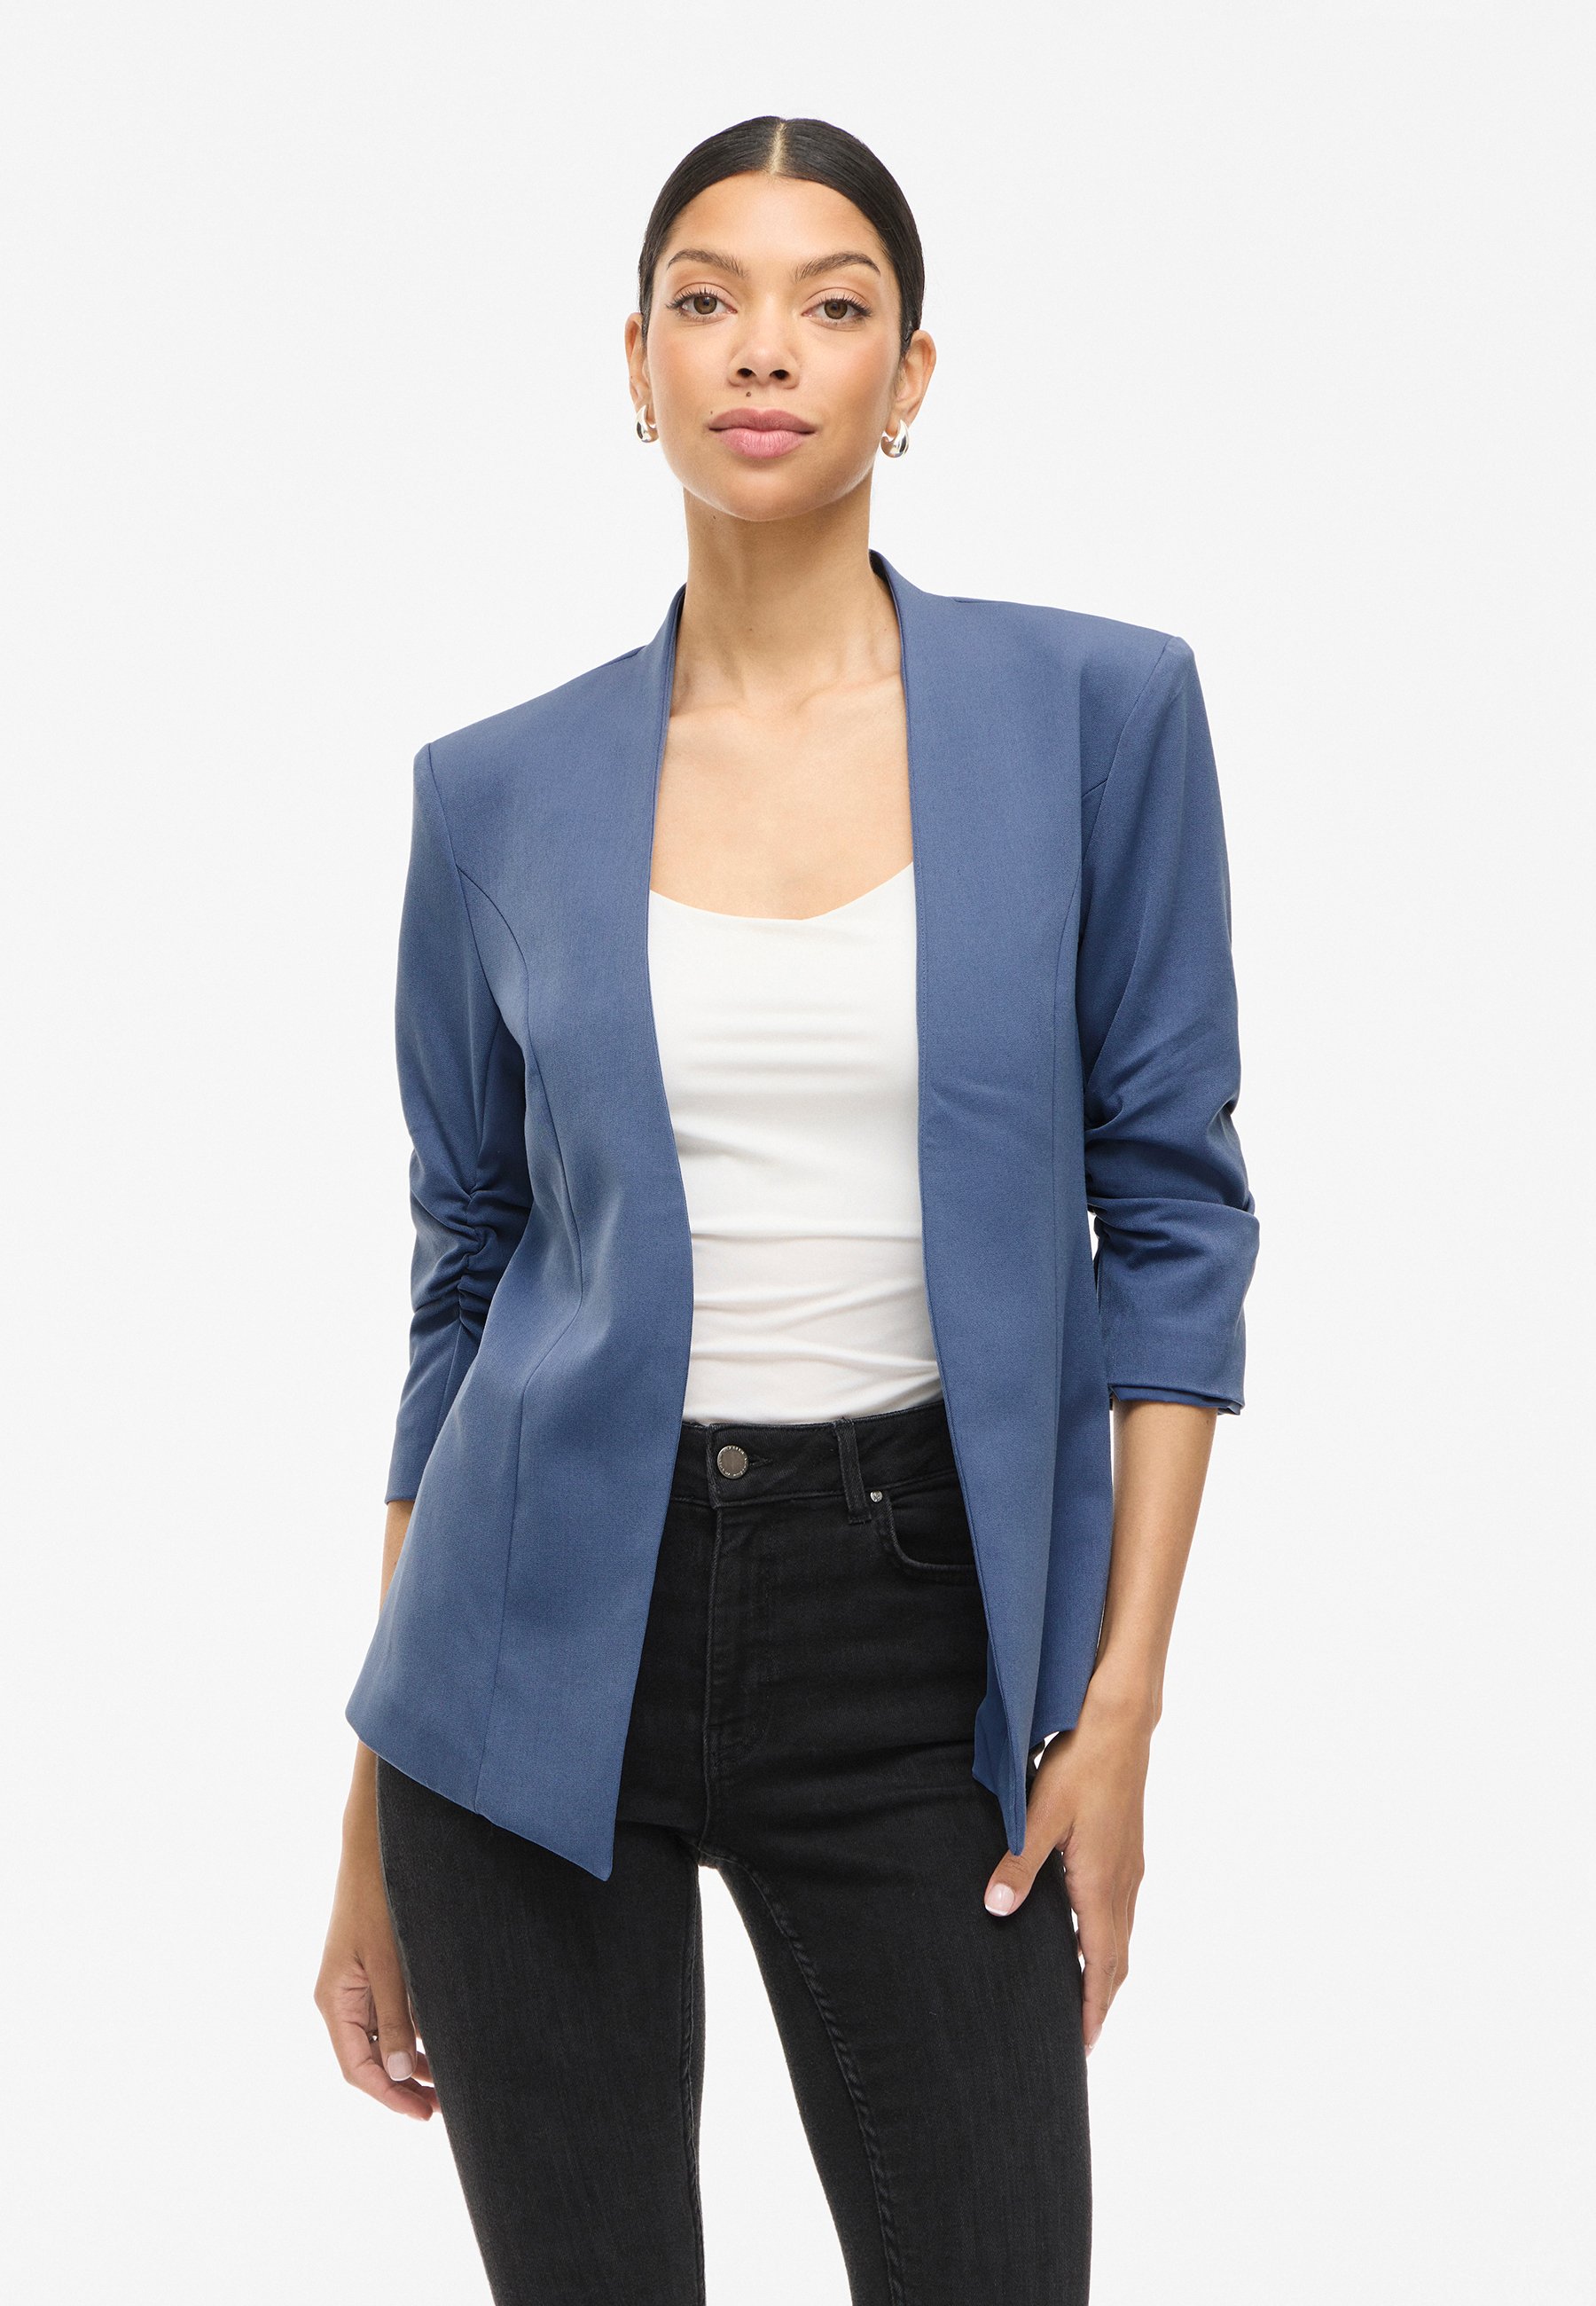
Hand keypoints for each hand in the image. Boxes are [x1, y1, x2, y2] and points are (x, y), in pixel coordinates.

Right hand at [314, 1790, 435, 2120]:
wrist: (374, 1848)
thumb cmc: (378, 1899)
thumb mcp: (391, 1963)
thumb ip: (397, 2018)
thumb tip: (401, 2074)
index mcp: (335, 2001)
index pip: (357, 2068)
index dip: (389, 2095)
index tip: (423, 2112)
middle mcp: (341, 1999)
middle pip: (368, 2060)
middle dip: (402, 2086)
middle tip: (442, 2107)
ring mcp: (356, 1986)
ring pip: (380, 2040)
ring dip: (409, 2063)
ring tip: (446, 2085)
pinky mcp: (372, 1971)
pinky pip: (388, 2016)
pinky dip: (411, 2034)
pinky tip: (438, 2045)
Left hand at [980, 1687, 1152, 2054]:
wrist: (1120, 1724)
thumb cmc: (1081, 1765)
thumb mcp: (1040, 1814)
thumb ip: (1017, 1863)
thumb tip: (995, 1909)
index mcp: (1100, 1883)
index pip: (1100, 1962)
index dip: (1093, 2006)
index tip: (1085, 2046)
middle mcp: (1122, 1882)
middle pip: (1117, 1958)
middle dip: (1102, 1999)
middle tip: (1085, 2038)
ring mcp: (1129, 1865)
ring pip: (1121, 1934)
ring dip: (1106, 1970)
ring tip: (1087, 1996)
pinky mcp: (1127, 1849)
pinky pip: (1121, 1911)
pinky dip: (1109, 1939)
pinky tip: (1089, 1933)